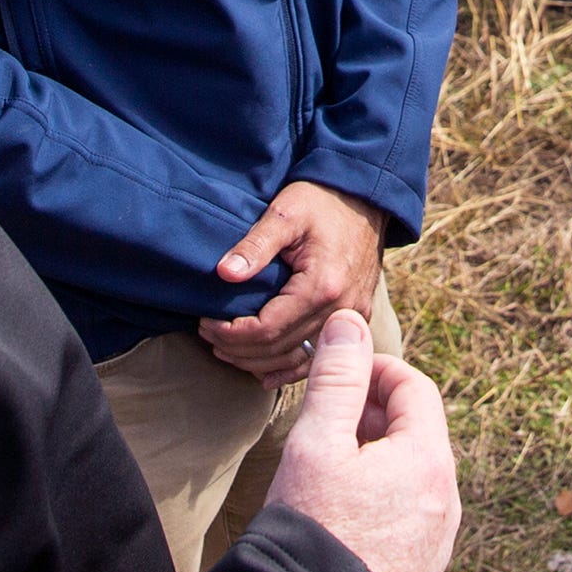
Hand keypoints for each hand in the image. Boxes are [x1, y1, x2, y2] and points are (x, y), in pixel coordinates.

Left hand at [201, 179, 389, 385]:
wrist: (365, 198)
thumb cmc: (322, 200)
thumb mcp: (285, 213)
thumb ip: (255, 244)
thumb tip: (224, 273)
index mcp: (322, 286)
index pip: (267, 329)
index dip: (230, 333)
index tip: (205, 323)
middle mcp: (341, 309)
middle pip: (279, 350)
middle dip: (237, 348)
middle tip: (208, 335)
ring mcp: (351, 317)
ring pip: (298, 359)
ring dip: (258, 361)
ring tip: (227, 349)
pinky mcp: (355, 318)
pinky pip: (320, 355)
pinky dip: (290, 368)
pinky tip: (265, 373)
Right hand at [262, 310, 459, 571]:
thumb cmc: (313, 534)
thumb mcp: (316, 445)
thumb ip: (335, 379)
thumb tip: (349, 322)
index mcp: (428, 461)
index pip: (413, 388)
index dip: (373, 370)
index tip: (334, 374)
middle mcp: (446, 501)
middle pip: (416, 433)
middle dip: (370, 415)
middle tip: (322, 421)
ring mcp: (438, 544)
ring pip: (412, 478)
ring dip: (374, 460)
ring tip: (324, 470)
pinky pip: (408, 519)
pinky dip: (380, 501)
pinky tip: (339, 519)